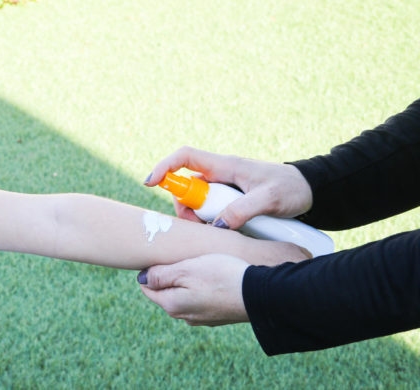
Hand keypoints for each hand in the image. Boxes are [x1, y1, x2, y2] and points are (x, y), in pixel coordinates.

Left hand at [138, 254, 249, 325]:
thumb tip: (141, 279)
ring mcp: (201, 318)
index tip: (158, 256)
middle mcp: (184, 316)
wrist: (261, 295)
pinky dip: (200, 288)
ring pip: (183, 295)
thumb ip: (160, 275)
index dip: (149, 270)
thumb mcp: (186, 269)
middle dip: (167, 276)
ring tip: (196, 265)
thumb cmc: (222, 277)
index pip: (147, 288)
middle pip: (165, 292)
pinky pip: (200, 299)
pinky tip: (211, 277)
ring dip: (185, 281)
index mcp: (172, 305)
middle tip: (179, 257)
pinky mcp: (217, 316)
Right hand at [144, 146, 312, 229]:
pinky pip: (211, 210)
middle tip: (196, 224)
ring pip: (197, 200)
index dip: (164, 167)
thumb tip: (216, 226)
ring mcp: (225, 187)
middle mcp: (221, 174)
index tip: (150, 182)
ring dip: (197, 216)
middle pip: (186, 185)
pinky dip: (210, 221)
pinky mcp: (231, 200)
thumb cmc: (292, 188)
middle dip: (183, 205)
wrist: (312, 191)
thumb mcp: (269, 200)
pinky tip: (222, 232)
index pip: (185, 157)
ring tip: (214, 230)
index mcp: (225, 165)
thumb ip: (241, 211)